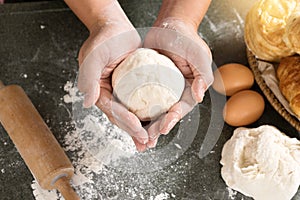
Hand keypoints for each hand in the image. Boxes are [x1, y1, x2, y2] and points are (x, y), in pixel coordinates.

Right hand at [77, 2, 147, 150]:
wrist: (116, 28)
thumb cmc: (104, 40)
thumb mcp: (94, 56)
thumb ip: (88, 77)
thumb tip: (88, 102)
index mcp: (99, 91)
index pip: (112, 110)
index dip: (125, 121)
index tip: (138, 130)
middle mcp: (111, 95)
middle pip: (121, 117)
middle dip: (133, 131)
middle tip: (145, 143)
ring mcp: (122, 93)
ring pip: (131, 114)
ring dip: (140, 129)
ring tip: (149, 142)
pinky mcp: (134, 88)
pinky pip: (141, 103)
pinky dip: (147, 115)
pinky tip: (155, 124)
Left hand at [143, 18, 212, 147]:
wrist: (168, 26)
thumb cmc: (186, 39)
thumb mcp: (199, 55)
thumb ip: (203, 75)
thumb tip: (200, 96)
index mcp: (188, 90)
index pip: (180, 109)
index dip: (172, 120)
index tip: (162, 128)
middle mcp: (174, 93)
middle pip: (165, 115)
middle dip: (156, 129)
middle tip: (146, 140)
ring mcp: (159, 89)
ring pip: (152, 111)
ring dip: (145, 125)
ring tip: (137, 138)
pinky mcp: (145, 84)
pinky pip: (139, 99)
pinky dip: (134, 110)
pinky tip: (127, 119)